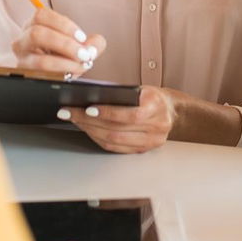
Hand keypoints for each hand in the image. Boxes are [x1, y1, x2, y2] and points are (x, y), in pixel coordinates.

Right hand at [10, 7, 105, 76]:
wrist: (51, 79)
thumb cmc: (62, 58)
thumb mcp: (77, 48)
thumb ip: (91, 43)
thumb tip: (97, 43)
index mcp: (32, 26)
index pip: (41, 15)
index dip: (63, 24)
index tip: (82, 37)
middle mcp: (22, 42)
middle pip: (37, 34)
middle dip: (65, 44)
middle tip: (84, 53)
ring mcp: (22, 62)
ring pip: (40, 61)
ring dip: (66, 64)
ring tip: (81, 65)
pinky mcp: (26, 79)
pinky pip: (43, 78)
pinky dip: (61, 76)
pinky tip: (70, 75)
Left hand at [61, 85, 176, 153]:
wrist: (171, 111)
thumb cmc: (151, 97)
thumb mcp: (141, 90)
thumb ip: (121, 95)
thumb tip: (90, 98)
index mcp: (156, 107)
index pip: (130, 114)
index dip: (107, 113)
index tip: (86, 109)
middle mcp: (156, 126)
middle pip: (117, 129)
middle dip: (89, 122)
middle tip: (70, 113)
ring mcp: (151, 141)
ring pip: (114, 141)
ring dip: (90, 131)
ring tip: (75, 120)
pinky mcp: (143, 150)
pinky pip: (116, 148)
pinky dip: (99, 139)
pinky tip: (87, 130)